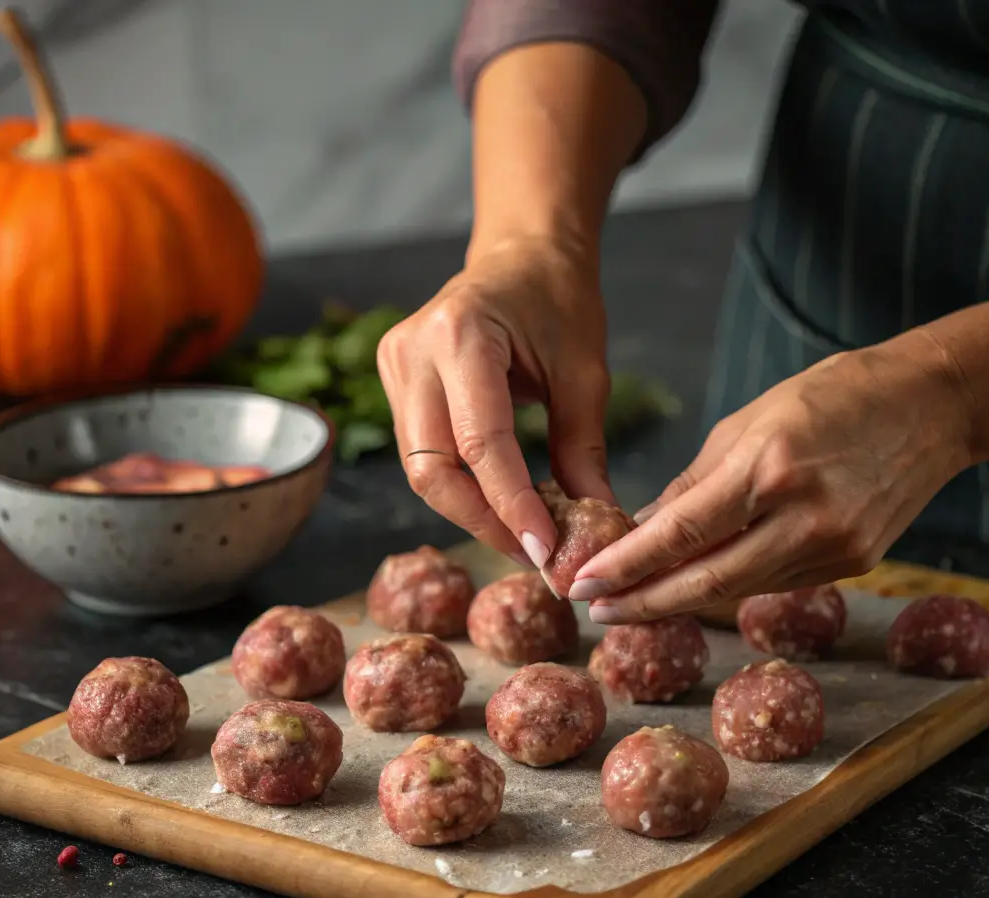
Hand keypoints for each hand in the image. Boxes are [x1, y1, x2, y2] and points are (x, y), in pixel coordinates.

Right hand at [377, 235, 613, 565]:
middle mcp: (411, 351)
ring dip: (471, 511)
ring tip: (523, 534)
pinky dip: (461, 486)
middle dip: (484, 521)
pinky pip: (421, 454)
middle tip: (534, 553)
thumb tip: (595, 526)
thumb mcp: (584, 374)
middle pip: (433, 469)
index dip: (512, 506)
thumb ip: (582, 452)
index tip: (546, 552)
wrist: (523, 254)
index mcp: (459, 334)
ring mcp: (393, 366)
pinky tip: (499, 501)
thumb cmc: (558, 300)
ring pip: (421, 470)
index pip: (480, 443)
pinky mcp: (393, 382)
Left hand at [571, 331, 974, 620]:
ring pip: (739, 588)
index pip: (681, 533)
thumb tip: (642, 529)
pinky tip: (695, 584)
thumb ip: (694, 483)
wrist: (933, 404)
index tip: (584, 584)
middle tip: (594, 611)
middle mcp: (803, 515)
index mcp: (768, 467)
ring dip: (680, 598)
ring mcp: (834, 545)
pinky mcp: (854, 563)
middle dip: (643, 602)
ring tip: (632, 601)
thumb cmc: (831, 396)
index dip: (627, 566)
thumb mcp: (748, 422)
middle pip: (706, 581)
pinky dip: (730, 584)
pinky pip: (775, 581)